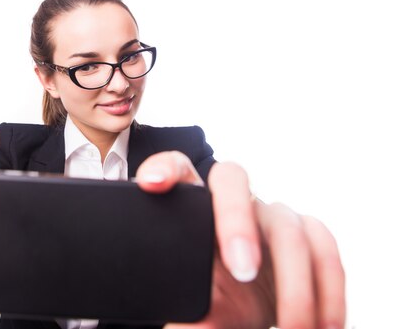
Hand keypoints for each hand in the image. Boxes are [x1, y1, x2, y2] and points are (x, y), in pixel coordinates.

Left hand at [136, 152, 345, 328]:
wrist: (243, 311)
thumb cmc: (210, 299)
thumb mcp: (192, 305)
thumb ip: (186, 311)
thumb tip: (186, 328)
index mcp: (192, 208)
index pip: (177, 170)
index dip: (165, 168)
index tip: (152, 185)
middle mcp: (231, 202)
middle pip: (232, 179)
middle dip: (237, 222)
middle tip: (242, 271)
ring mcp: (269, 214)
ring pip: (286, 225)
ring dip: (295, 282)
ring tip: (294, 327)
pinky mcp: (306, 235)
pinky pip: (324, 248)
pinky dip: (329, 290)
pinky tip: (325, 324)